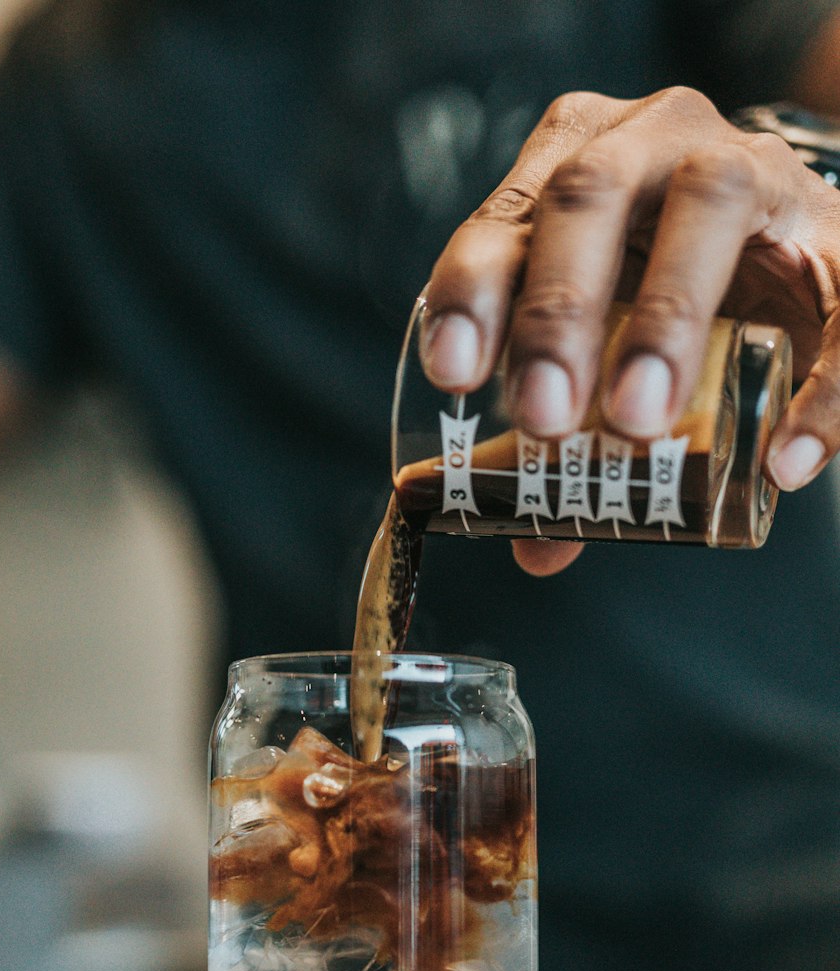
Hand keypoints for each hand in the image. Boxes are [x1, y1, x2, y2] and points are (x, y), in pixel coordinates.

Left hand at [421, 87, 839, 574]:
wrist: (804, 245)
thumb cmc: (673, 290)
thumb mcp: (607, 341)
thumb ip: (571, 430)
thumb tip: (534, 543)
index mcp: (575, 163)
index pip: (505, 216)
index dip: (473, 291)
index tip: (457, 374)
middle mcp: (653, 139)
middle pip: (589, 196)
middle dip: (559, 309)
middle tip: (545, 416)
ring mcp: (752, 164)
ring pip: (706, 205)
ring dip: (666, 319)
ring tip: (637, 422)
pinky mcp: (838, 225)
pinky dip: (819, 387)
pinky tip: (786, 460)